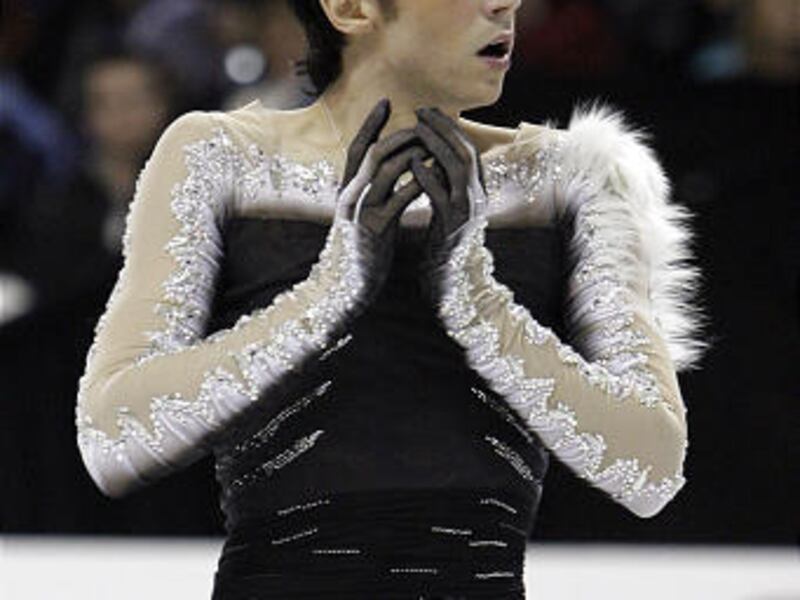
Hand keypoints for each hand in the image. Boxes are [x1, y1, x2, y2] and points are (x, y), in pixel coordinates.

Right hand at [334, 98, 430, 301]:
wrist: (348, 286)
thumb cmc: (361, 249)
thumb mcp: (362, 215)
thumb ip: (371, 191)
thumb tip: (391, 168)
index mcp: (346, 190)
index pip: (357, 148)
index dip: (371, 124)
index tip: (387, 101)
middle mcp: (350, 196)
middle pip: (374, 152)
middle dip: (401, 136)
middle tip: (424, 125)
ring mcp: (361, 211)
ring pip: (386, 169)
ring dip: (412, 154)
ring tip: (434, 146)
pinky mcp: (375, 229)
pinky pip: (399, 197)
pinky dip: (417, 182)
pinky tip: (433, 175)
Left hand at [409, 106, 489, 302]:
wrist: (451, 282)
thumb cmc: (444, 244)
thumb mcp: (449, 210)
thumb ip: (446, 185)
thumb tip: (435, 157)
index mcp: (477, 192)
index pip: (469, 149)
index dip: (450, 127)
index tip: (430, 111)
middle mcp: (478, 198)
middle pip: (466, 152)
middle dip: (444, 128)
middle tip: (421, 111)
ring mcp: (468, 213)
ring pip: (458, 169)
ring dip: (437, 145)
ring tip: (417, 129)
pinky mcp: (453, 227)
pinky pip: (443, 196)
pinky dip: (429, 176)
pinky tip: (414, 163)